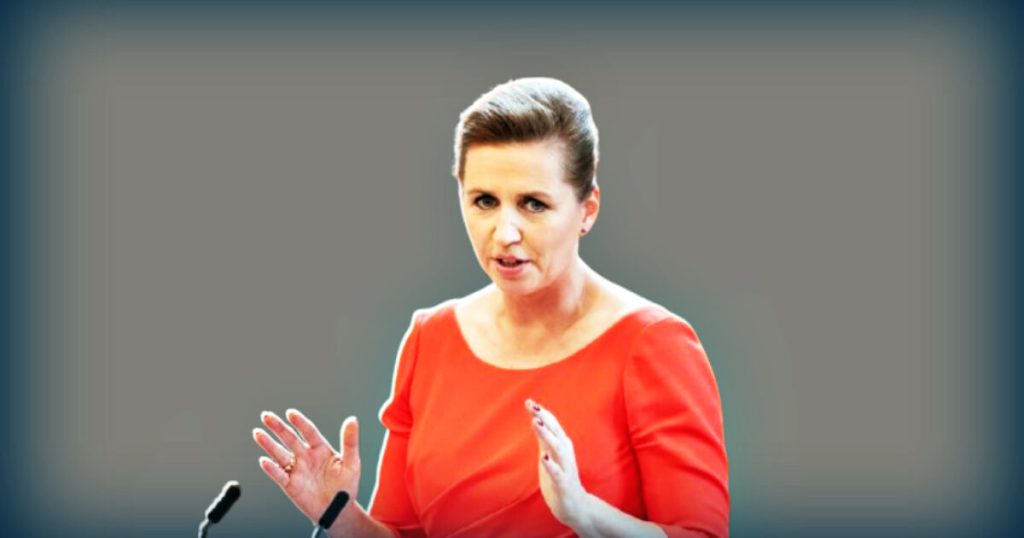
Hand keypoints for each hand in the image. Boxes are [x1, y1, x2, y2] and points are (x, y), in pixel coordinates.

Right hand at [253, 409, 360, 525]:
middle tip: (266, 416)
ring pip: (280, 454)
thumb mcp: (351, 463)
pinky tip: (264, 460)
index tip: (291, 413)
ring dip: (269, 444)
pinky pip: (279, 475)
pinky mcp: (290, 485)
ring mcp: (297, 470)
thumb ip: (350, 442)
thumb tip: (352, 419)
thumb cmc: (346, 486)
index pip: (309, 432)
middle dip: (278, 427)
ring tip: (258, 433)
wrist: (338, 512)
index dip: (300, 422)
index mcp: (321, 449)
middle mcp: (306, 457)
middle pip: (290, 439)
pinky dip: (271, 469)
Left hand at [524, 398, 593, 531]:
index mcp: (561, 446)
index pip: (552, 426)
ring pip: (557, 449)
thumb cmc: (560, 478)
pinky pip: (557, 473)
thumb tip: (535, 418)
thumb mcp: (549, 455)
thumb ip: (544, 439)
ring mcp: (565, 468)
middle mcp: (565, 454)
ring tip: (535, 423)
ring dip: (547, 435)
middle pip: (556, 432)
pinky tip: (543, 457)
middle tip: (533, 406)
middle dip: (545, 418)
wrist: (575, 506)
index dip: (541, 413)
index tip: (529, 401)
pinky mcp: (564, 484)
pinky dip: (551, 464)